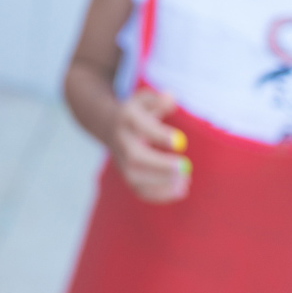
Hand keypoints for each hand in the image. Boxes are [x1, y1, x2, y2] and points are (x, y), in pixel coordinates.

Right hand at [110, 89, 190, 203]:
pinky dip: (158, 195)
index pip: (140, 126)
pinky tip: (180, 190)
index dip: (158, 135)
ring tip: (185, 181)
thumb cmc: (136, 112)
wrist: (106, 123)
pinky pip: (138, 189)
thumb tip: (170, 98)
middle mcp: (120, 140)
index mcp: (126, 118)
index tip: (180, 142)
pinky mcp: (125, 173)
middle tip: (184, 167)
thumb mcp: (145, 100)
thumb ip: (158, 99)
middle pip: (135, 156)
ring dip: (161, 183)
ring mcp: (120, 159)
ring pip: (134, 176)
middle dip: (160, 164)